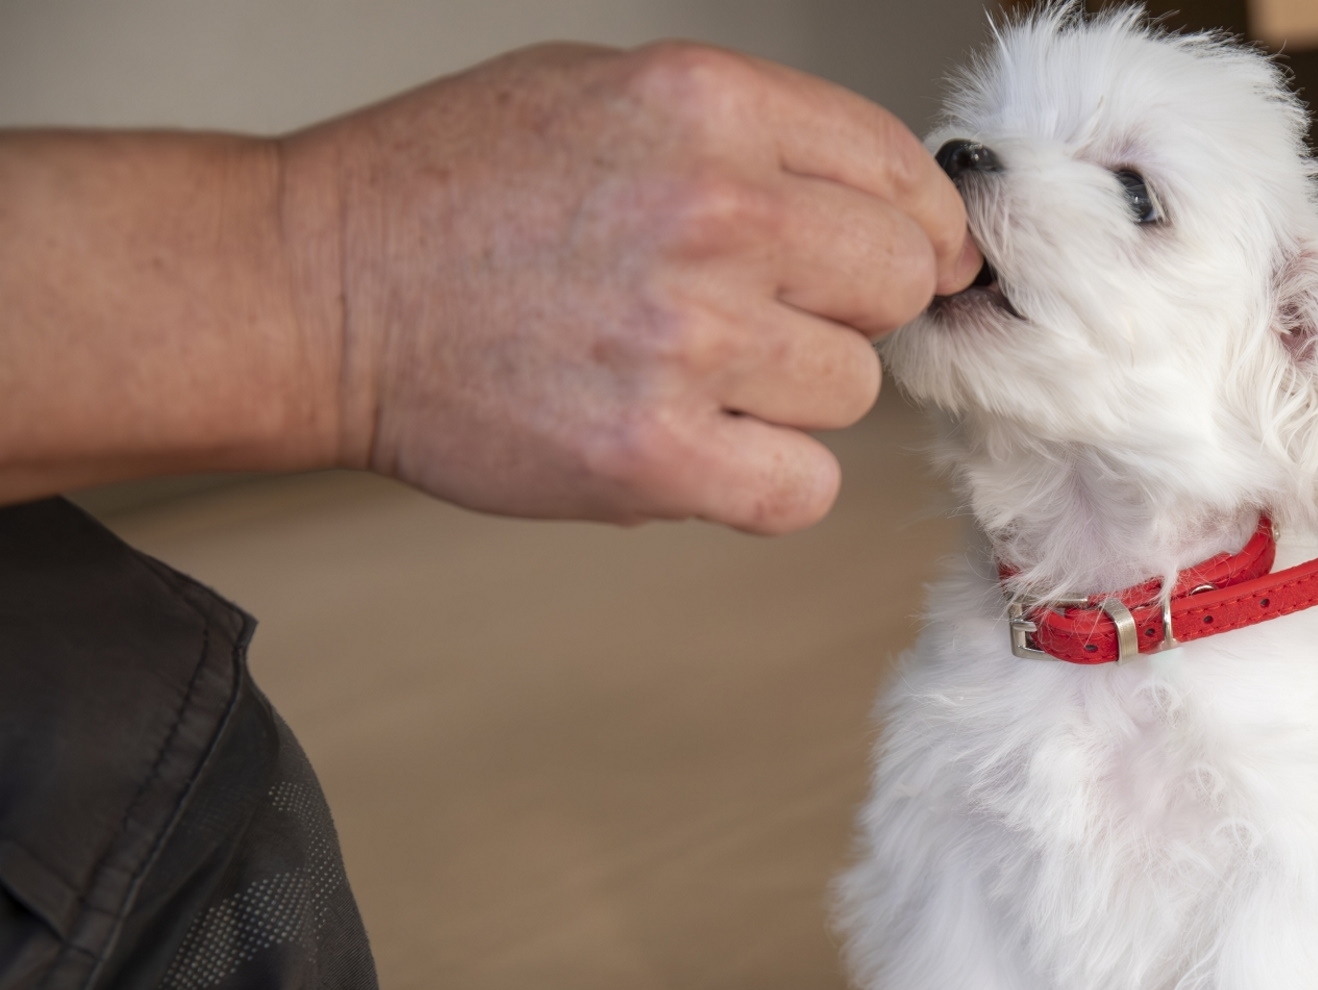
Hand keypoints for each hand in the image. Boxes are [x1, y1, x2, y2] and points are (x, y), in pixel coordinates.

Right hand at [283, 42, 978, 532]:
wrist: (322, 290)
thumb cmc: (453, 189)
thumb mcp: (606, 90)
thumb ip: (755, 136)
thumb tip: (888, 203)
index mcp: (710, 104)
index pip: (900, 173)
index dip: (914, 226)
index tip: (902, 258)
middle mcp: (716, 211)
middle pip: (896, 282)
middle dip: (850, 306)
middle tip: (770, 313)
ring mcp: (688, 338)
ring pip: (853, 389)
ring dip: (794, 394)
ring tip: (694, 371)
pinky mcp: (654, 454)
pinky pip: (804, 489)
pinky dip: (766, 479)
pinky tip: (703, 444)